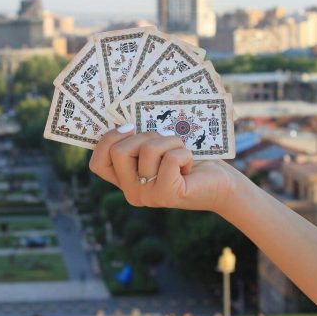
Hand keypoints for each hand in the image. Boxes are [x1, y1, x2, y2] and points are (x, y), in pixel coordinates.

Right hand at [89, 125, 240, 211]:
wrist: (220, 182)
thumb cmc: (187, 158)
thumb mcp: (156, 147)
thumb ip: (137, 141)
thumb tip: (124, 119)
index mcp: (124, 180)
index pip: (97, 164)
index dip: (108, 141)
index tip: (130, 127)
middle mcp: (131, 192)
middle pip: (118, 151)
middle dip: (144, 136)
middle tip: (163, 140)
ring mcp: (147, 196)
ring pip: (147, 150)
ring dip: (169, 141)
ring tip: (180, 151)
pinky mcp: (167, 195)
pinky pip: (169, 158)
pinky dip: (184, 152)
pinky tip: (190, 164)